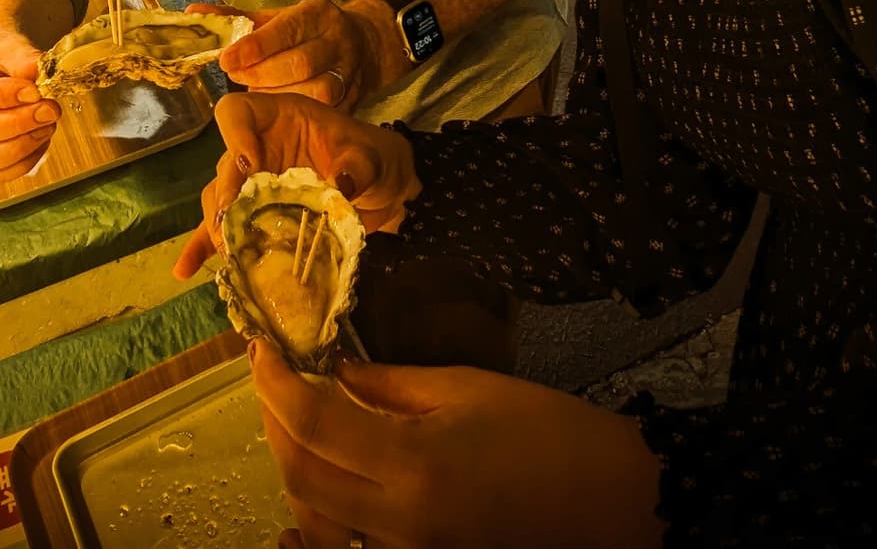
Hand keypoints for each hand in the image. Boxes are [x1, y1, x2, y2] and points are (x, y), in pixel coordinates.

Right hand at [0, 29, 59, 181]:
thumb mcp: (5, 43)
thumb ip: (21, 57)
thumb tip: (38, 73)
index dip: (2, 96)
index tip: (35, 91)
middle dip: (17, 124)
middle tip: (50, 110)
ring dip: (21, 146)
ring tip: (48, 124)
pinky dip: (23, 163)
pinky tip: (40, 139)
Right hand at [172, 90, 418, 279]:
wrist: (380, 189)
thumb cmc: (372, 158)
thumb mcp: (370, 157)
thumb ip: (356, 166)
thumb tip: (339, 186)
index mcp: (278, 118)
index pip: (237, 113)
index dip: (235, 136)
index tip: (250, 166)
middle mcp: (257, 148)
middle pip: (225, 166)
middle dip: (224, 196)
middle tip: (231, 224)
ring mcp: (252, 184)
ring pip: (219, 201)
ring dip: (219, 225)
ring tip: (226, 251)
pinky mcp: (254, 217)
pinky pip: (222, 230)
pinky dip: (203, 248)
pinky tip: (184, 270)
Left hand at [197, 0, 403, 111]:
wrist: (364, 43)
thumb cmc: (309, 31)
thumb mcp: (276, 18)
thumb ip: (236, 20)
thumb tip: (194, 14)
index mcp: (317, 14)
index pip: (285, 29)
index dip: (254, 47)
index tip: (226, 60)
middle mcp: (338, 40)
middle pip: (300, 63)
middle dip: (261, 74)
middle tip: (236, 78)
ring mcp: (349, 71)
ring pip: (316, 90)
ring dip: (280, 96)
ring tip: (257, 95)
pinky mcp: (354, 98)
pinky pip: (326, 112)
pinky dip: (299, 114)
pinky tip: (279, 112)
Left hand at [249, 341, 662, 548]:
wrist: (615, 503)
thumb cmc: (550, 433)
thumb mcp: (467, 388)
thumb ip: (390, 384)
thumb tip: (333, 373)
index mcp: (413, 464)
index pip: (313, 424)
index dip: (275, 383)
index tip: (261, 347)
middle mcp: (399, 521)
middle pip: (301, 475)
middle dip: (275, 421)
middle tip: (272, 377)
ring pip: (316, 518)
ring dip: (294, 466)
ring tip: (295, 419)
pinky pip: (350, 545)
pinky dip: (323, 516)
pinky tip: (318, 486)